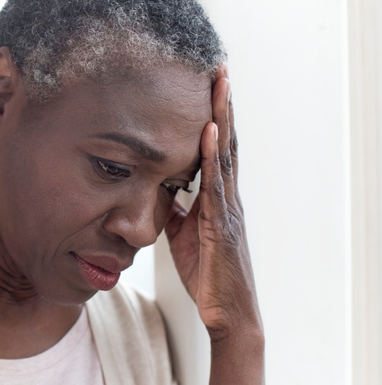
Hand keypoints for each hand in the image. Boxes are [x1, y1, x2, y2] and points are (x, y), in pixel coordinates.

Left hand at [164, 65, 261, 339]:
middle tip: (219, 70)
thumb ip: (174, 213)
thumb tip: (159, 194)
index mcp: (218, 199)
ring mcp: (227, 209)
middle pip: (226, 143)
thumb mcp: (182, 237)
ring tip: (218, 86)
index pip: (217, 150)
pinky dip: (212, 157)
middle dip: (221, 106)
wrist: (227, 314)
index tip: (208, 88)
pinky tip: (209, 133)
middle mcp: (227, 198)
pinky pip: (216, 185)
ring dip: (221, 119)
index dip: (213, 119)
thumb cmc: (207, 277)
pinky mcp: (221, 225)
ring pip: (226, 156)